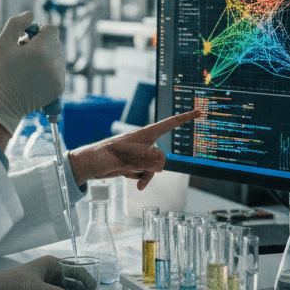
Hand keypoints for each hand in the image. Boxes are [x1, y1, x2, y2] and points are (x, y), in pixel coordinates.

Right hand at [0, 12, 63, 134]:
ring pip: (59, 56)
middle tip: (27, 54)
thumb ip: (16, 23)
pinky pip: (59, 70)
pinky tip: (35, 77)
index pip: (52, 29)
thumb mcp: (2, 43)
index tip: (29, 40)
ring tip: (30, 67)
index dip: (41, 32)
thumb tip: (31, 14)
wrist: (3, 104)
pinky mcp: (60, 87)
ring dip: (48, 57)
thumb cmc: (1, 71)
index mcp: (40, 49)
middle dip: (44, 44)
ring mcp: (58, 76)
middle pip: (56, 42)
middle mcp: (52, 62)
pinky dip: (50, 71)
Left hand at [68, 108, 202, 189]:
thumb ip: (149, 160)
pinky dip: (138, 178)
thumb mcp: (129, 157)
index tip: (199, 111)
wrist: (90, 165)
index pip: (169, 124)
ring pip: (155, 168)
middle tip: (133, 167)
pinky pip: (146, 174)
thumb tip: (160, 165)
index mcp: (145, 134)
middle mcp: (145, 143)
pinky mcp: (136, 164)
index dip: (185, 118)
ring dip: (144, 175)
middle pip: (162, 157)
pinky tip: (126, 176)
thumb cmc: (106, 155)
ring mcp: (141, 154)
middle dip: (152, 167)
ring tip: (128, 174)